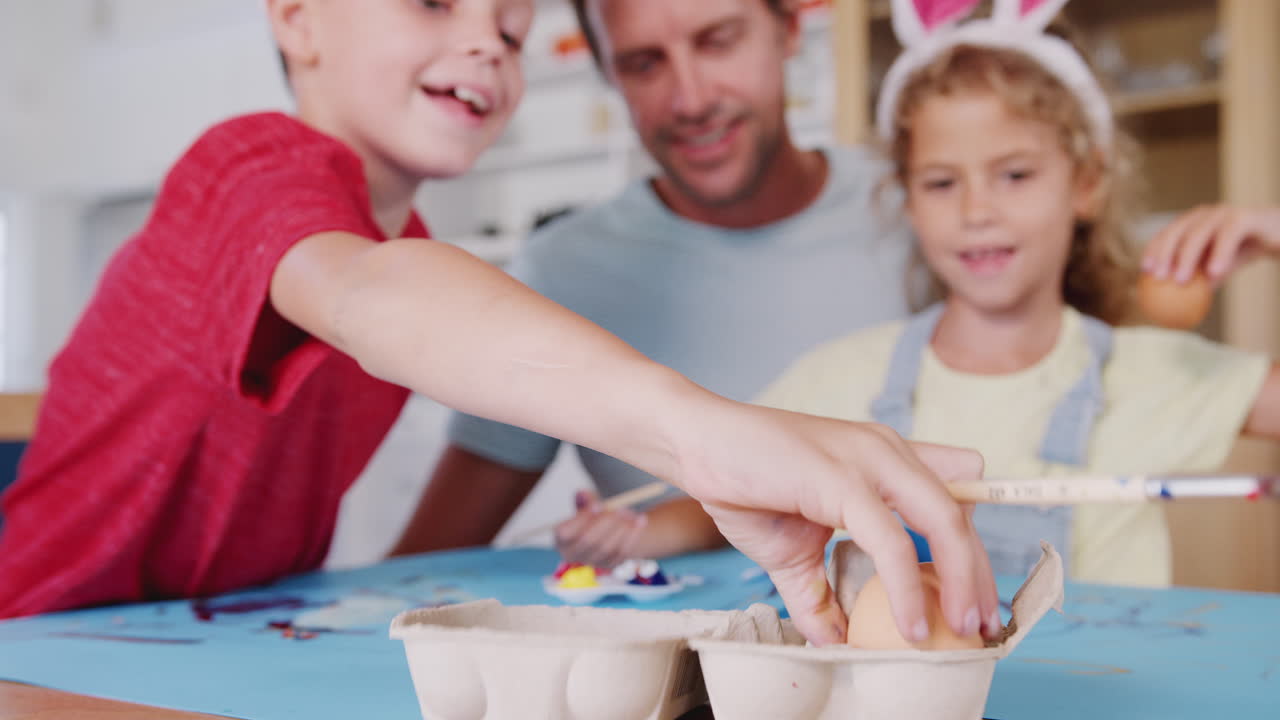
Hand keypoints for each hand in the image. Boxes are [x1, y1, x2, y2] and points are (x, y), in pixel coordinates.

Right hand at [553, 491, 647, 568]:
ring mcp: (591, 562)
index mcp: (561, 539)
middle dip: (606, 523)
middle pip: (588, 541)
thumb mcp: (586, 507)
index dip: (582, 519)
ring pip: (607, 548)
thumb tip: (582, 493)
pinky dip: (633, 536)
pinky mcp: (609, 566)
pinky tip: (641, 521)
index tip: (599, 504)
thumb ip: (585, 501)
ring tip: (631, 513)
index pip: (565, 532)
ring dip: (622, 529)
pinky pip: (622, 553)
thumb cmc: (591, 518)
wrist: (606, 533)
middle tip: (621, 509)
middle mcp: (572, 554)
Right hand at [667, 402, 999, 647]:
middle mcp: (888, 453)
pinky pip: (891, 540)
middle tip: (983, 626)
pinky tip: (909, 625)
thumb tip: (837, 642)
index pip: (956, 497)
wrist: (697, 445)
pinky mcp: (842, 478)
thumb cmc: (744, 484)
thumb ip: (821, 593)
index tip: (976, 599)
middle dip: (980, 575)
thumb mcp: (795, 551)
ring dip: (962, 582)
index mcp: (884, 460)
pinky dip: (906, 587)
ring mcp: (868, 461)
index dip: (973, 547)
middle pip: (962, 514)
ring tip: (963, 630)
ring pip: (943, 522)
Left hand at [1143, 205, 1279, 283]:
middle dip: (1164, 253)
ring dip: (1187, 257)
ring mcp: (1224, 213)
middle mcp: (1205, 214)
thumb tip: (1174, 306)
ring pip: (1199, 233)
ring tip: (1179, 280)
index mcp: (1193, 223)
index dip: (1153, 249)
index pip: (1167, 234)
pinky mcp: (1245, 217)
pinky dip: (1219, 253)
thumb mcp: (1218, 268)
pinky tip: (1214, 272)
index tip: (1146, 271)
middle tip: (1159, 277)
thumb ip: (1198, 280)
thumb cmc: (1244, 251)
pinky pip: (1228, 235)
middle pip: (1177, 231)